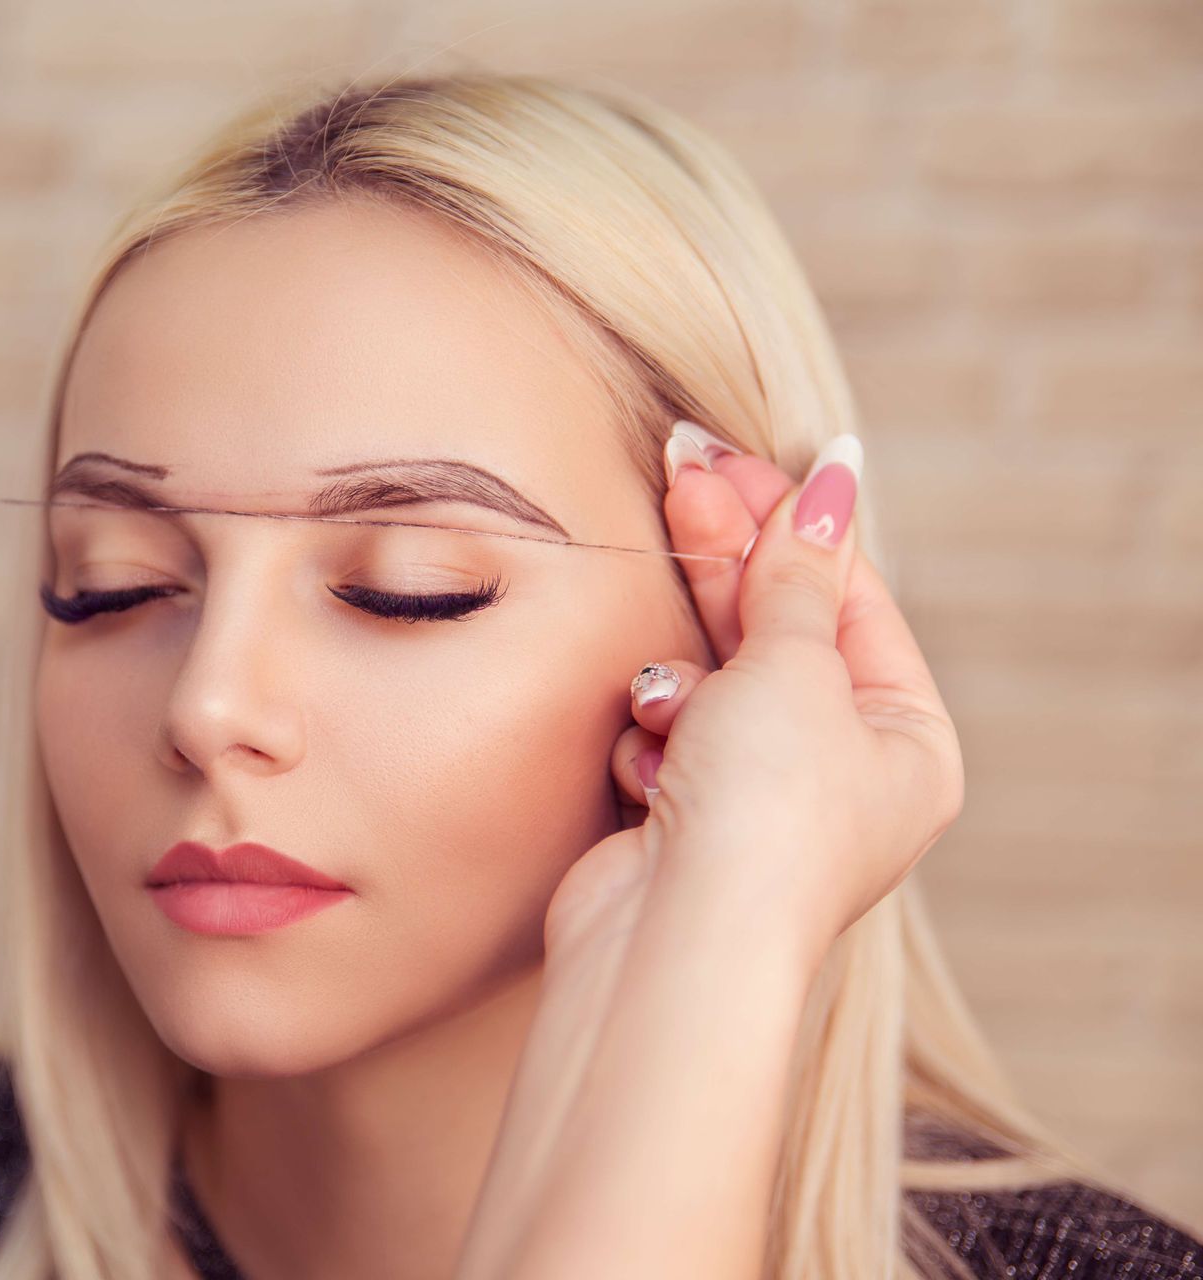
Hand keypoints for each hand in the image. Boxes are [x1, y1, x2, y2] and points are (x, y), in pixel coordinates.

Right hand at [550, 423, 963, 970]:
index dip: (789, 521)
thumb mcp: (794, 667)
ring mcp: (760, 796)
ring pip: (710, 679)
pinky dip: (651, 737)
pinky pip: (665, 731)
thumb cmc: (766, 813)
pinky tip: (649, 766)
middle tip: (679, 466)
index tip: (729, 454)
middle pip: (779, 628)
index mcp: (907, 740)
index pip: (849, 597)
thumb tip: (832, 478)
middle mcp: (842, 770)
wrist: (675, 940)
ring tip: (667, 702)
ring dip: (681, 678)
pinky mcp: (684, 815)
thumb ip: (797, 571)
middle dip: (726, 559)